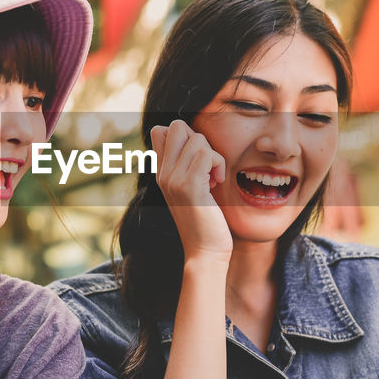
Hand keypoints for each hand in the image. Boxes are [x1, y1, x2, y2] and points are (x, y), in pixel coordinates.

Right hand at [151, 121, 232, 260]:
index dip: (184, 136)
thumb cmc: (205, 221)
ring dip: (213, 155)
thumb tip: (197, 141)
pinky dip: (218, 164)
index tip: (197, 160)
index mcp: (162, 173)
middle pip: (176, 126)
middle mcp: (163, 173)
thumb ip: (189, 166)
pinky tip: (217, 183)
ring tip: (213, 178)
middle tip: (206, 165)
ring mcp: (173, 179)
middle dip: (199, 139)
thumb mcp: (192, 190)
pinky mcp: (189, 186)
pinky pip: (207, 154)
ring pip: (197, 138)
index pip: (160, 130)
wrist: (204, 252)